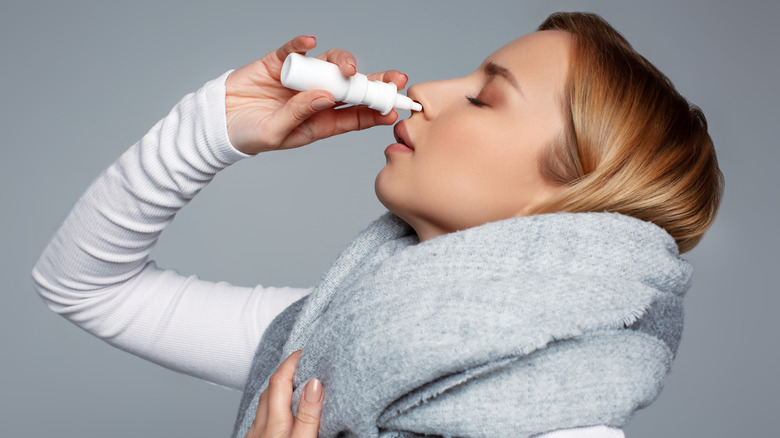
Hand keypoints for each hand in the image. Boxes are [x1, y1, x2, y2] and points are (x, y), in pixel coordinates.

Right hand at [225, 35, 408, 154]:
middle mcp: (315, 98)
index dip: (376, 110)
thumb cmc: (249, 135)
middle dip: (374, 82)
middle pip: (351, 88)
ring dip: (342, 63)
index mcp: (320, 122)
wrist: (217, 122)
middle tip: (394, 79)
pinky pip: (294, 49)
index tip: (394, 108)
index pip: (355, 115)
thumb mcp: (277, 133)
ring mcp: (300, 79)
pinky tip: (309, 42)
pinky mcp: (279, 63)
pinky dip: (301, 44)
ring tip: (346, 67)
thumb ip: (301, 114)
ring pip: (329, 65)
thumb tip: (327, 95)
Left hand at [244, 350, 323, 437]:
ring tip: (294, 387)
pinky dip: (271, 409)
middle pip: (269, 390)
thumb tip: (314, 384)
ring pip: (263, 406)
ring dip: (277, 392)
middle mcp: (261, 428)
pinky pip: (259, 419)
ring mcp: (254, 437)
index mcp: (275, 423)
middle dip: (285, 373)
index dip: (291, 362)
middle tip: (303, 365)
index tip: (305, 352)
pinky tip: (279, 415)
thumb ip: (308, 416)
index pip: (279, 381)